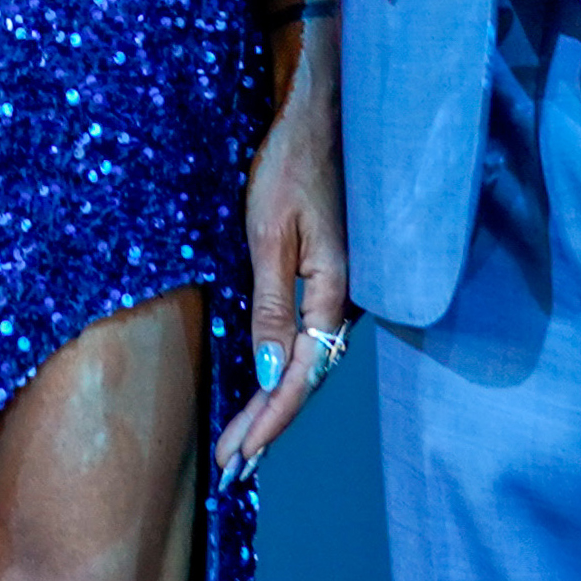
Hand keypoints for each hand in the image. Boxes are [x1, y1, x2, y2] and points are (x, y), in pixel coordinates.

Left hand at [221, 56, 350, 481]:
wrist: (327, 113)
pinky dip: (288, 372)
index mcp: (336, 296)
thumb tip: (271, 376)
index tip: (237, 458)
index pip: (300, 380)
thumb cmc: (294, 164)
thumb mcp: (271, 235)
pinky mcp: (336, 279)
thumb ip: (272, 309)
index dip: (268, 422)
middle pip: (308, 382)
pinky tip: (270, 387)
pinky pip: (313, 340)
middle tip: (232, 467)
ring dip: (278, 405)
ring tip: (244, 443)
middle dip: (268, 426)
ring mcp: (346, 292)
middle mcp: (348, 303)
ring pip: (312, 365)